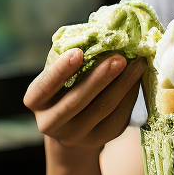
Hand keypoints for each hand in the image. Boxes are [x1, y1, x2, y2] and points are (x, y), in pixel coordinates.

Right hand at [24, 51, 144, 150]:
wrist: (72, 125)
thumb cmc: (64, 88)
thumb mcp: (59, 76)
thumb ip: (70, 60)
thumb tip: (98, 35)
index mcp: (35, 101)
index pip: (45, 86)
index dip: (61, 71)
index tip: (78, 52)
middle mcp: (50, 122)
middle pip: (77, 100)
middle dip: (100, 78)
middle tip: (119, 58)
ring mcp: (75, 135)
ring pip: (102, 109)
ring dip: (122, 85)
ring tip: (137, 64)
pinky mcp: (99, 139)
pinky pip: (117, 117)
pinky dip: (129, 96)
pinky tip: (137, 79)